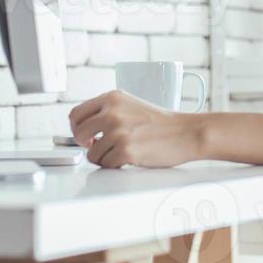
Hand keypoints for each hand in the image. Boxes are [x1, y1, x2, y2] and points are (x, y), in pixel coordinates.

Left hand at [68, 89, 200, 167]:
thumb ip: (107, 112)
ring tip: (123, 151)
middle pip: (79, 134)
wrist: (187, 132)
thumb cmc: (162, 122)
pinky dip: (116, 165)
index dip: (77, 128)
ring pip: (92, 153)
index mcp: (112, 98)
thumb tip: (83, 129)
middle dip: (86, 145)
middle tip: (98, 147)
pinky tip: (129, 157)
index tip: (84, 135)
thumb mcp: (131, 106)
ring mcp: (118, 131)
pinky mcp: (126, 150)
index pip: (76, 114)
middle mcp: (112, 112)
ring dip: (104, 157)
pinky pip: (106, 164)